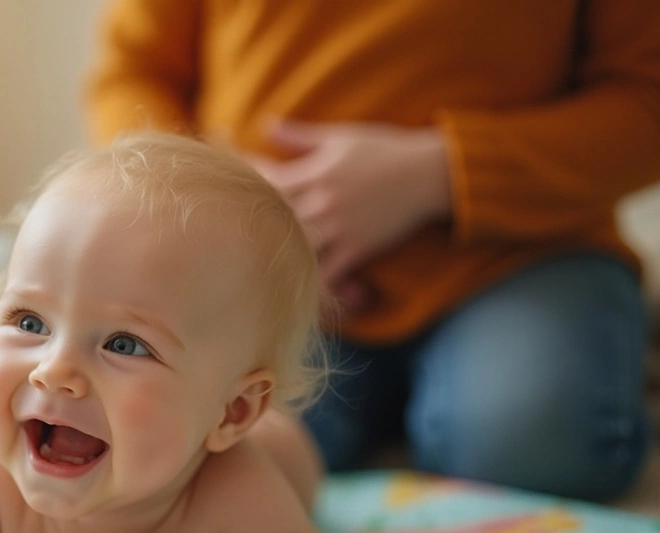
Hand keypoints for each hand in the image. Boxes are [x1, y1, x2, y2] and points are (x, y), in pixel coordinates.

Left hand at [242, 120, 451, 307]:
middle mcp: (323, 201)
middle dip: (250, 222)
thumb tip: (266, 123)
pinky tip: (297, 282)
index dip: (243, 185)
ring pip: (293, 247)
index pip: (264, 180)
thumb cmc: (384, 150)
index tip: (229, 186)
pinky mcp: (356, 249)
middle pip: (272, 217)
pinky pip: (326, 273)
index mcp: (315, 172)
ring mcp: (339, 228)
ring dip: (275, 253)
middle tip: (231, 230)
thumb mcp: (340, 138)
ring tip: (255, 261)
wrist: (430, 174)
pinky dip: (311, 280)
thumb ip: (300, 136)